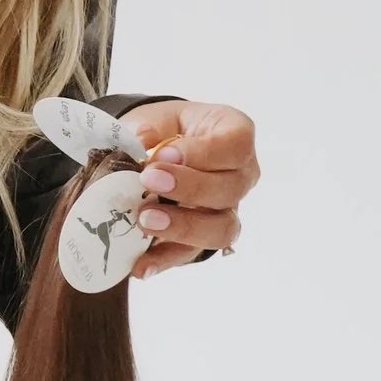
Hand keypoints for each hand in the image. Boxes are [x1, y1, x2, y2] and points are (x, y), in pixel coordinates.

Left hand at [113, 100, 258, 277]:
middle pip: (230, 189)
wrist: (159, 153)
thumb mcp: (159, 117)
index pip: (235, 145)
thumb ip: (150, 126)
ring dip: (183, 227)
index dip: (202, 153)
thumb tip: (141, 141)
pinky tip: (140, 264)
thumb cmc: (167, 130)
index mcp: (235, 136)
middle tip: (148, 182)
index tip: (163, 154)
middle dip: (188, 188)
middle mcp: (240, 175)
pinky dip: (164, 259)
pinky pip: (191, 253)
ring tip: (145, 220)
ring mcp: (227, 210)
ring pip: (221, 228)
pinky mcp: (203, 237)